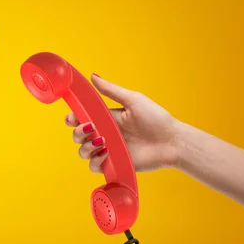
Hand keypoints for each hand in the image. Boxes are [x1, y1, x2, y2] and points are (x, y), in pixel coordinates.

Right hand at [66, 74, 180, 172]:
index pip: (81, 119)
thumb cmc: (156, 119)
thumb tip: (92, 76)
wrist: (171, 142)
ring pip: (83, 152)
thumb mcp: (132, 100)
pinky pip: (94, 166)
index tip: (72, 118)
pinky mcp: (114, 165)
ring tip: (103, 141)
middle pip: (78, 136)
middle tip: (91, 129)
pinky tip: (106, 152)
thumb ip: (111, 90)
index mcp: (106, 118)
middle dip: (78, 133)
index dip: (72, 119)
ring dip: (86, 147)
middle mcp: (104, 134)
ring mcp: (108, 151)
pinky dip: (95, 160)